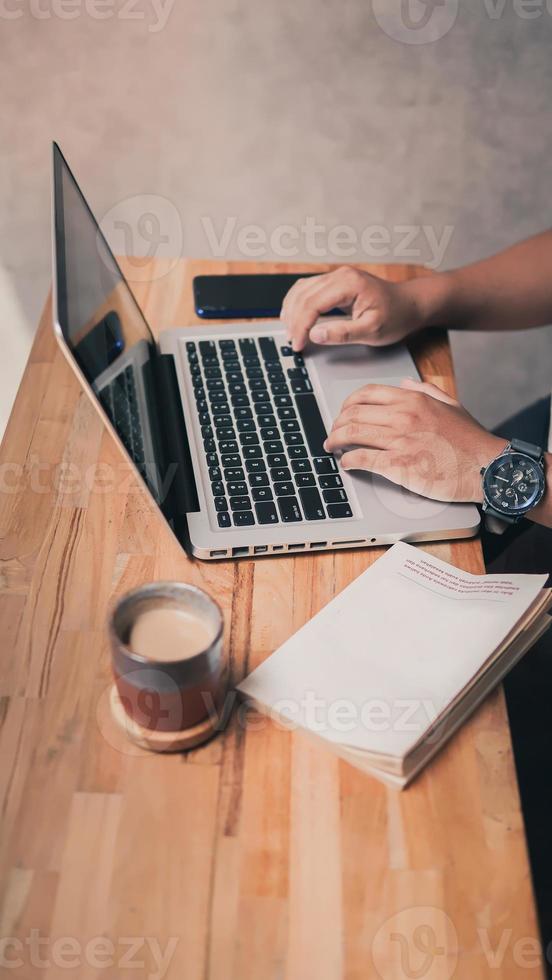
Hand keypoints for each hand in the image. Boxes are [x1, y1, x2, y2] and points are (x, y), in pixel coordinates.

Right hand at [280, 266, 423, 351]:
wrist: (409, 304)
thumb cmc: (396, 316)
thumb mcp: (372, 331)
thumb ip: (342, 333)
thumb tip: (315, 334)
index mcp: (349, 284)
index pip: (312, 304)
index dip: (301, 326)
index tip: (298, 345)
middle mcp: (340, 276)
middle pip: (303, 296)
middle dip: (294, 321)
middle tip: (293, 343)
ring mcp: (337, 277)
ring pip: (301, 290)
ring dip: (292, 311)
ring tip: (290, 332)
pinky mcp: (335, 282)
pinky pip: (308, 289)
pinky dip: (298, 304)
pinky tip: (294, 316)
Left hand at [323, 378, 507, 502]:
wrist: (486, 467)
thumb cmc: (470, 441)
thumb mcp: (450, 405)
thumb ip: (426, 391)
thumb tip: (404, 384)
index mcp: (412, 400)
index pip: (366, 394)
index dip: (348, 404)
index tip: (343, 413)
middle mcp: (403, 416)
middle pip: (353, 414)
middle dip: (336, 424)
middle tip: (333, 434)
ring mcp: (399, 440)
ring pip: (351, 434)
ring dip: (335, 441)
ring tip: (332, 448)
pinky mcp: (398, 465)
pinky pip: (361, 459)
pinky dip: (348, 461)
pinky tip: (346, 464)